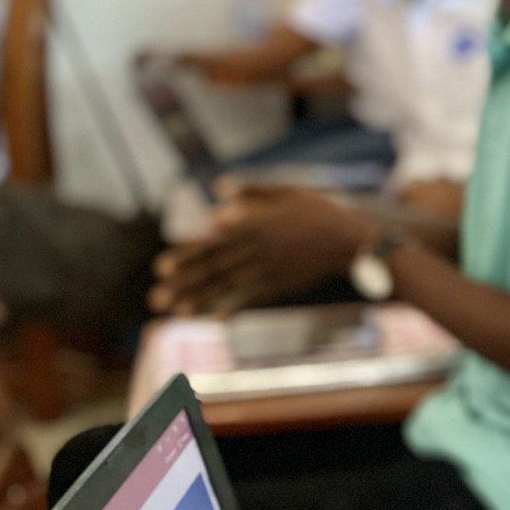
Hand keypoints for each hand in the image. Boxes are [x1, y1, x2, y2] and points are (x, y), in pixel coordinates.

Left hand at [149, 184, 375, 315]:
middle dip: (184, 284)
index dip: (185, 255)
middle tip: (158, 298)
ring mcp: (269, 269)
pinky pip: (253, 297)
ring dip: (201, 300)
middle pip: (214, 268)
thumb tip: (220, 190)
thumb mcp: (287, 191)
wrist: (351, 240)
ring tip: (177, 312)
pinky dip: (234, 308)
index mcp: (254, 224)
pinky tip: (215, 319)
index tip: (160, 267)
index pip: (212, 242)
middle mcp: (257, 249)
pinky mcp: (281, 284)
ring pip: (228, 285)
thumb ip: (253, 190)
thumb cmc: (318, 211)